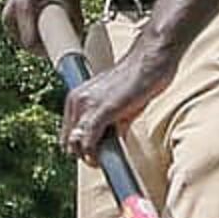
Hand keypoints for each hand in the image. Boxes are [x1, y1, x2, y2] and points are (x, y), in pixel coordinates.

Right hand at [4, 0, 80, 56]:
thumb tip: (78, 40)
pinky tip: (53, 23)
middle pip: (30, 45)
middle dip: (50, 46)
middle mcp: (10, 13)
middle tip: (68, 38)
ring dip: (45, 39)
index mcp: (22, 7)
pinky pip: (27, 35)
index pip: (32, 45)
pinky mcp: (11, 17)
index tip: (67, 52)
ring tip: (61, 25)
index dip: (51, 52)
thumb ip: (74, 17)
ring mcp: (8, 16)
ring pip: (28, 42)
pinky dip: (40, 33)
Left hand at [60, 41, 171, 162]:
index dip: (80, 147)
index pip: (68, 133)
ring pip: (75, 144)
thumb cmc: (138, 79)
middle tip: (101, 156)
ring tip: (104, 157)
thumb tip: (111, 143)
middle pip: (68, 142)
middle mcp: (77, 100)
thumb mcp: (116, 102)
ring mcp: (87, 105)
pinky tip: (106, 156)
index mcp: (77, 97)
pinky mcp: (102, 111)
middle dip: (83, 153)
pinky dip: (95, 154)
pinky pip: (89, 142)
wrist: (150, 60)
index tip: (95, 153)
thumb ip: (109, 122)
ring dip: (88, 156)